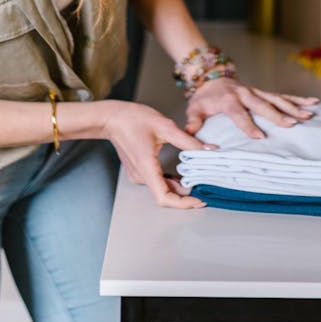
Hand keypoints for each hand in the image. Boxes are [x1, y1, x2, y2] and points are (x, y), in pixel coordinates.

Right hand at [99, 100, 213, 208]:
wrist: (111, 117)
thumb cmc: (132, 119)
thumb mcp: (165, 126)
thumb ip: (188, 141)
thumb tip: (208, 150)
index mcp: (146, 167)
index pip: (165, 197)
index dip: (183, 203)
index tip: (199, 201)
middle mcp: (141, 175)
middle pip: (166, 194)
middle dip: (186, 194)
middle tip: (205, 189)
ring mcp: (138, 174)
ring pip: (162, 188)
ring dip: (179, 187)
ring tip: (197, 182)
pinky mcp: (138, 170)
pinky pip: (156, 181)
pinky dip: (170, 180)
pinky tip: (182, 174)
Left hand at [184, 77, 317, 138]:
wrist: (210, 77)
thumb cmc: (203, 98)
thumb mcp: (193, 110)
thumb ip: (193, 123)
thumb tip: (190, 138)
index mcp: (228, 100)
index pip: (238, 114)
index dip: (248, 125)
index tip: (259, 137)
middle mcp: (245, 93)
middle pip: (262, 105)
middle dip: (277, 115)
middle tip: (292, 124)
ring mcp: (256, 91)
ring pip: (276, 99)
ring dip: (293, 106)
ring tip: (308, 114)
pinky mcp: (263, 91)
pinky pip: (282, 95)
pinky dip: (297, 98)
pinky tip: (313, 102)